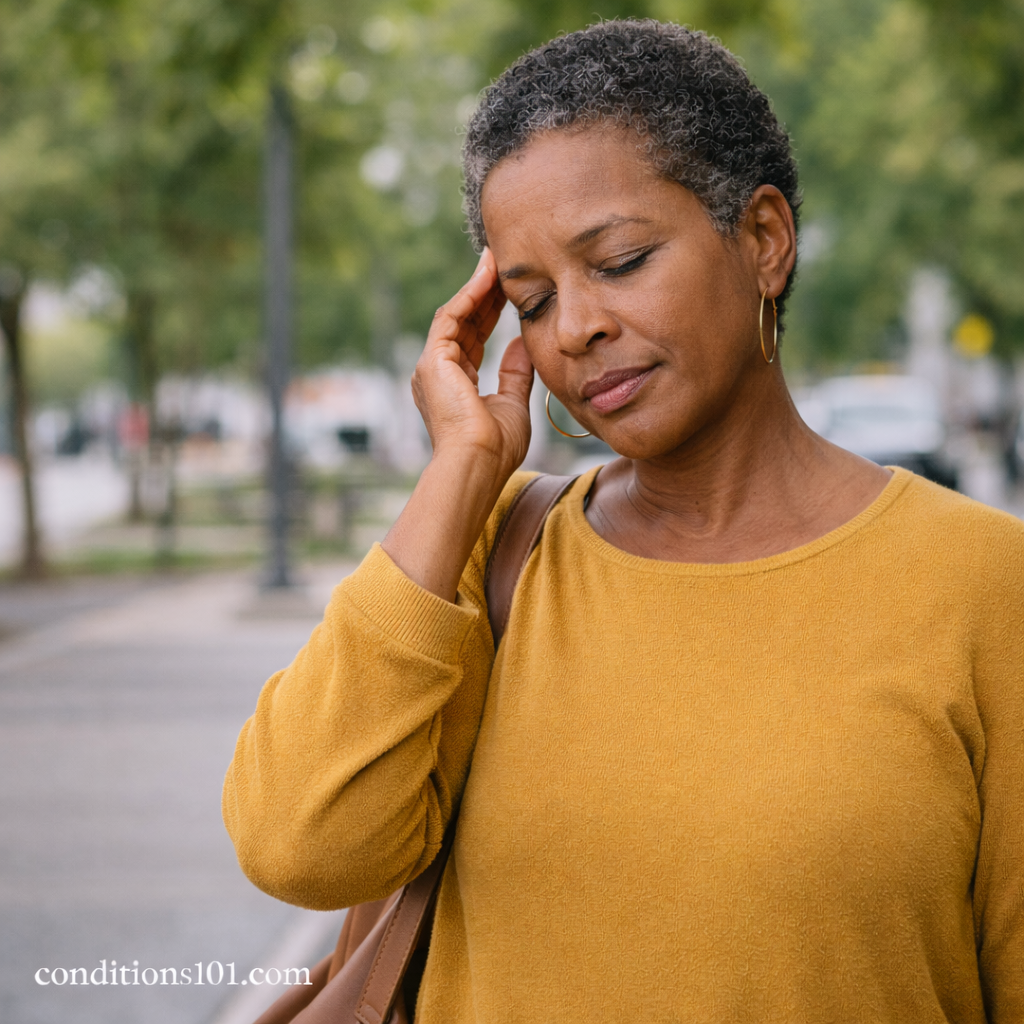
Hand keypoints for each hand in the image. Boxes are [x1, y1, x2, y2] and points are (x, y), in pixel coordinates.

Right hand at [412, 248, 533, 475]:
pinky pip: (450, 317)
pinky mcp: (432, 361)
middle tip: (504, 263)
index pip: (475, 338)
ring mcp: (432, 366)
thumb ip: (515, 373)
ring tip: (496, 259)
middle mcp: (439, 372)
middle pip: (465, 322)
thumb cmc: (495, 448)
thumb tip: (522, 344)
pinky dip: (469, 294)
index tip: (511, 289)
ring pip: (456, 314)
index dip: (492, 312)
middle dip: (485, 292)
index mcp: (456, 384)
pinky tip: (487, 274)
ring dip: (477, 286)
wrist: (477, 464)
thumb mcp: (513, 404)